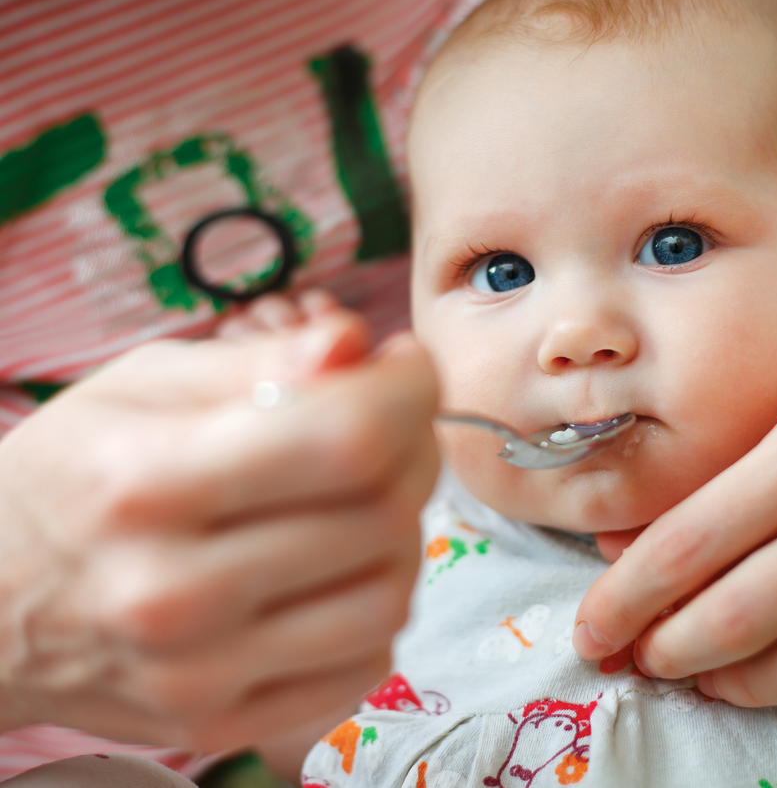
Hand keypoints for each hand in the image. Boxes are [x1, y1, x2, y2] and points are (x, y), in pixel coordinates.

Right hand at [0, 304, 438, 752]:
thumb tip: (357, 343)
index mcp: (149, 484)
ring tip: (367, 494)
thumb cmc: (72, 473)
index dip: (408, 390)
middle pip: (382, 515)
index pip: (347, 439)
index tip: (406, 364)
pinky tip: (342, 565)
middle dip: (415, 447)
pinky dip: (377, 602)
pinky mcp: (223, 723)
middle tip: (392, 420)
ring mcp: (202, 674)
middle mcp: (175, 593)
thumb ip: (257, 362)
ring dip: (404, 530)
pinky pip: (365, 662)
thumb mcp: (141, 386)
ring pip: (389, 596)